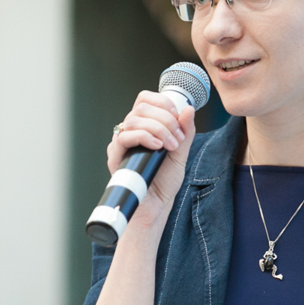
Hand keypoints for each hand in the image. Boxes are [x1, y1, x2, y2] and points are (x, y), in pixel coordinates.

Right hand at [107, 91, 196, 218]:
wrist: (156, 205)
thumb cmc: (164, 181)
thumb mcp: (181, 152)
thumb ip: (185, 131)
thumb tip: (188, 109)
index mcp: (143, 126)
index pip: (145, 99)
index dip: (163, 102)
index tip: (178, 118)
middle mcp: (129, 131)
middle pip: (141, 107)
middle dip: (165, 118)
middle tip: (177, 138)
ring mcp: (121, 143)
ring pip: (134, 119)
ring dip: (158, 129)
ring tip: (170, 146)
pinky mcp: (115, 156)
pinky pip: (124, 137)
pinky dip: (144, 137)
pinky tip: (157, 147)